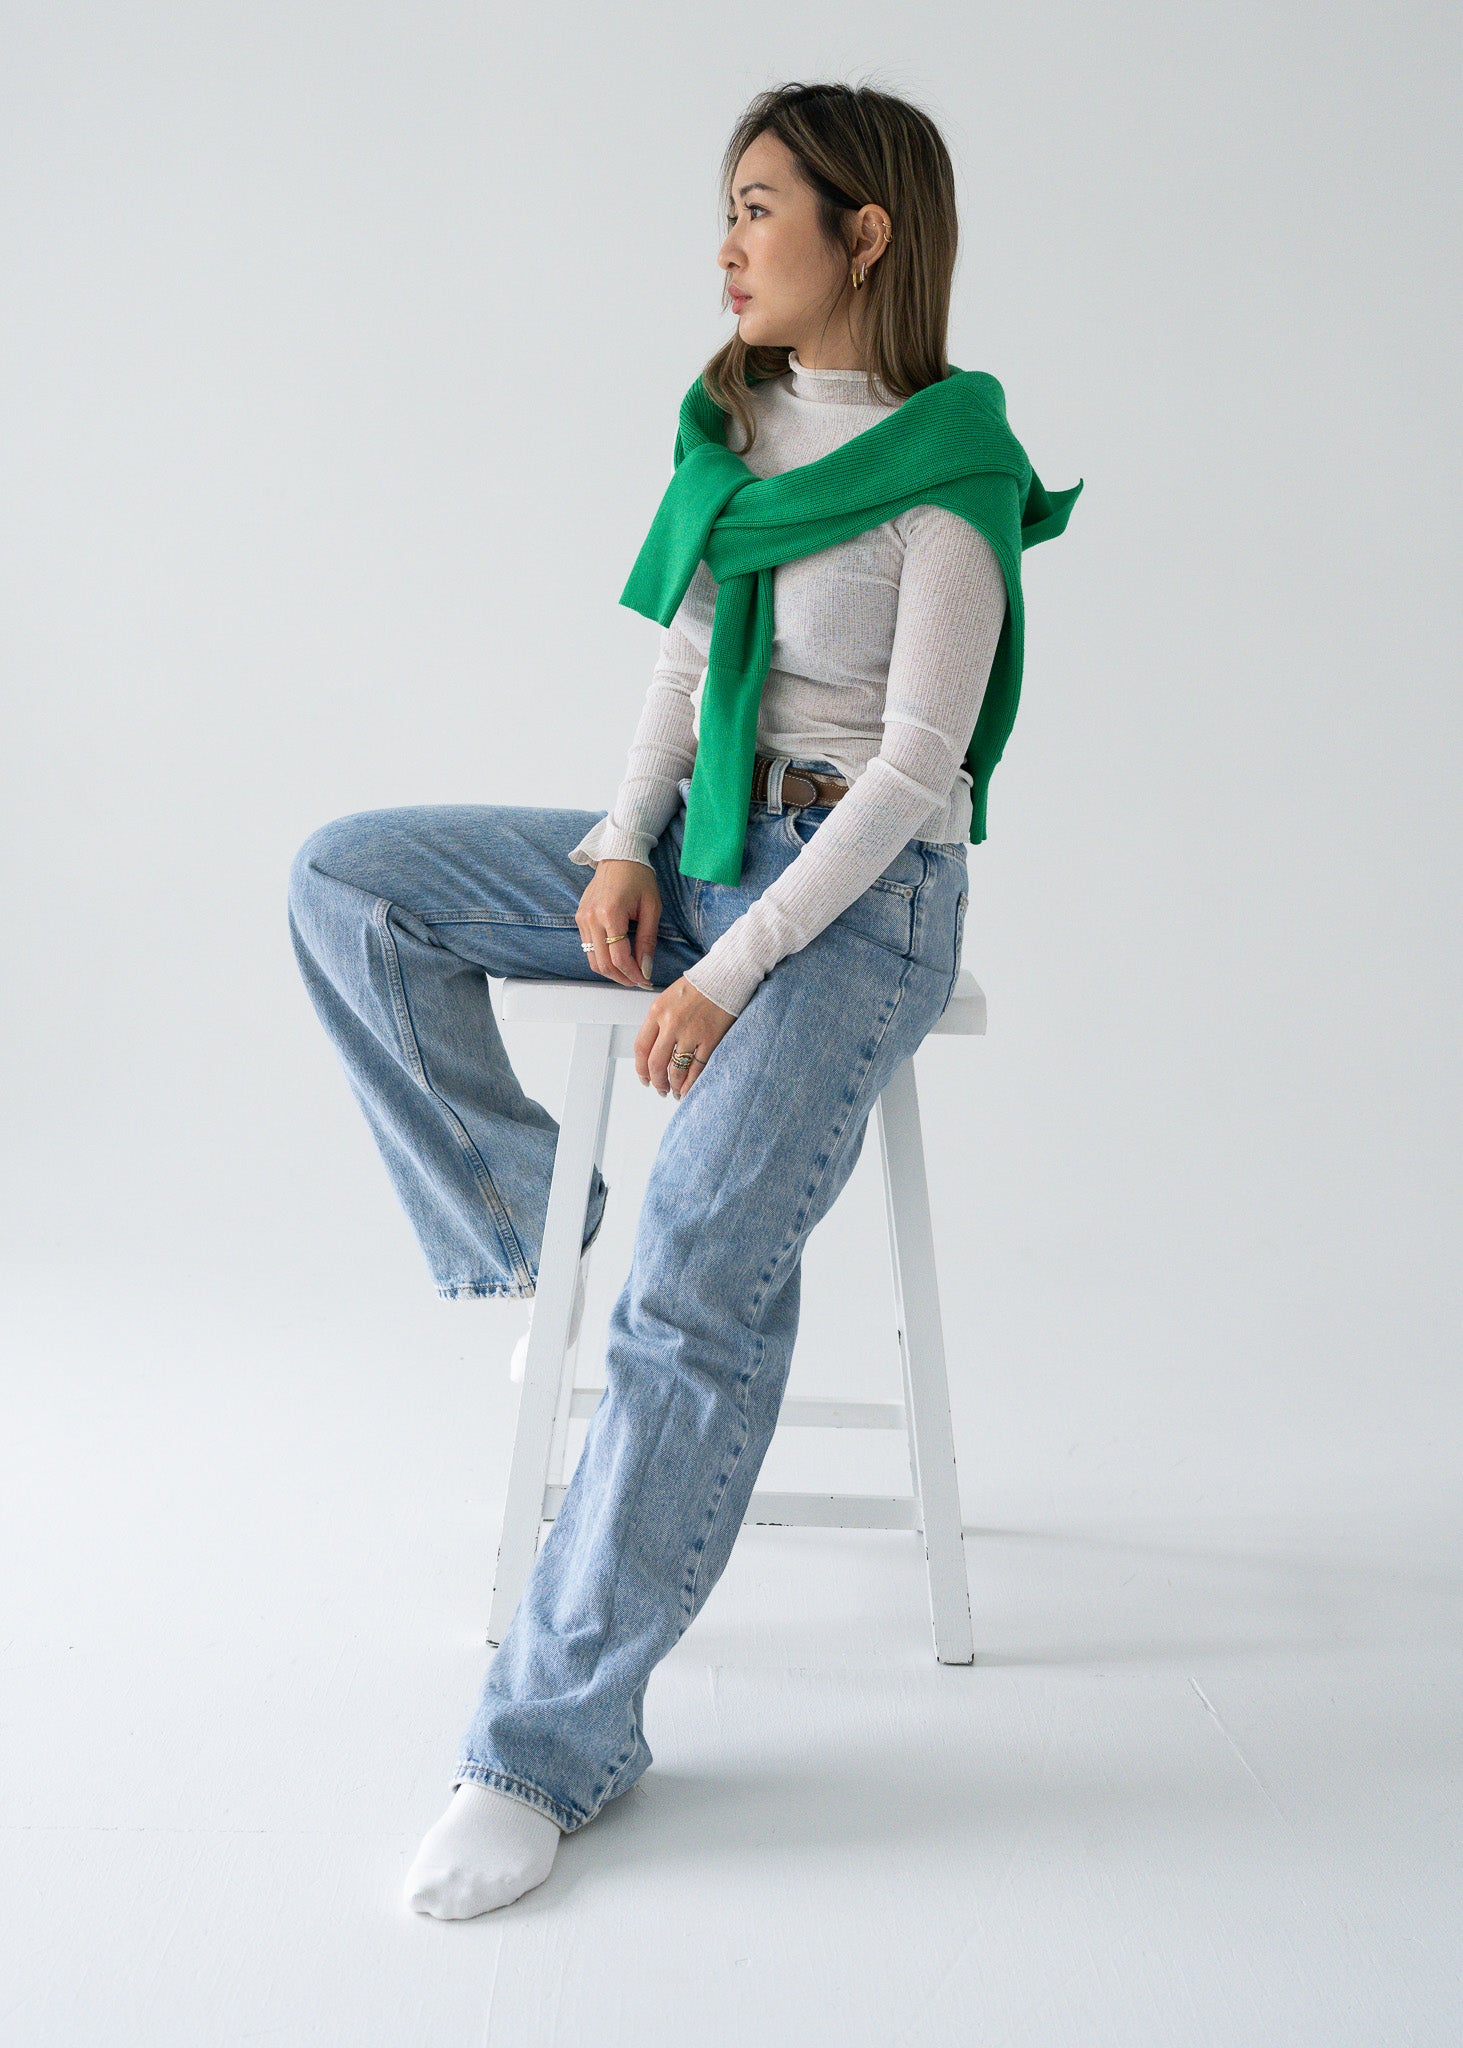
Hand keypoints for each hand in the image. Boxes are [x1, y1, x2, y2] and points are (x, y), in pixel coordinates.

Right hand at [576, 858, 660, 987]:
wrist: (619, 856)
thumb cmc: (639, 879)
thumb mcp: (651, 908)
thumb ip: (647, 940)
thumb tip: (646, 969)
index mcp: (610, 914)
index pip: (619, 958)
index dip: (634, 974)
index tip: (646, 980)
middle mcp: (591, 918)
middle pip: (603, 964)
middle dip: (622, 978)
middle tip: (639, 981)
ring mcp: (582, 919)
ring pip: (592, 960)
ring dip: (611, 972)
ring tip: (629, 973)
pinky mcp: (580, 918)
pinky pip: (588, 948)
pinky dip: (602, 958)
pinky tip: (618, 958)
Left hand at [635, 976, 735, 1099]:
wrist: (725, 976)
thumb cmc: (698, 986)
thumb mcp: (668, 998)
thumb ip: (659, 1021)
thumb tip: (654, 1049)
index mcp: (657, 1012)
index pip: (641, 1047)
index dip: (641, 1069)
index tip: (644, 1078)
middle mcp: (671, 1024)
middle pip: (656, 1063)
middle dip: (657, 1081)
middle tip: (660, 1089)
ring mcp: (691, 1032)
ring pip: (676, 1070)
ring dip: (674, 1085)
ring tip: (676, 1091)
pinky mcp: (710, 1039)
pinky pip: (698, 1068)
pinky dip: (692, 1083)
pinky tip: (689, 1088)